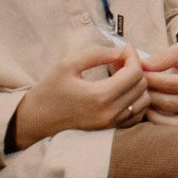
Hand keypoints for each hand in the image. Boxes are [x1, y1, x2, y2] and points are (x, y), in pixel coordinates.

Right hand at [10, 40, 145, 149]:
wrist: (35, 120)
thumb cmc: (49, 90)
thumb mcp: (68, 64)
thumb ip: (98, 53)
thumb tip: (121, 51)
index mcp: (100, 97)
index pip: (135, 73)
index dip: (133, 56)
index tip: (123, 48)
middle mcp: (109, 113)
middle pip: (142, 85)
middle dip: (135, 67)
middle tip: (118, 60)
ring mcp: (111, 124)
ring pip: (143, 100)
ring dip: (136, 84)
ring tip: (119, 75)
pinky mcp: (110, 130)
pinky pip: (137, 114)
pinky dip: (135, 99)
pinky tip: (119, 90)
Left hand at [139, 39, 177, 126]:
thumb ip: (164, 56)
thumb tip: (144, 66)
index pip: (171, 83)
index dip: (150, 78)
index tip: (134, 74)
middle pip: (166, 102)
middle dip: (146, 93)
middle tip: (132, 88)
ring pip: (163, 118)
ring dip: (147, 107)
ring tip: (137, 97)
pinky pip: (164, 129)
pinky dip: (152, 120)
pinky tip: (146, 109)